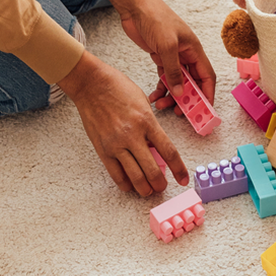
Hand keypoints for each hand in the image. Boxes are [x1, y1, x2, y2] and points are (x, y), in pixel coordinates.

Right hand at [56, 50, 188, 195]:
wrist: (92, 84)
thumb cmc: (119, 88)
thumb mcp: (143, 103)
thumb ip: (151, 126)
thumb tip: (155, 148)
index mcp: (147, 121)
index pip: (168, 151)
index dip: (178, 169)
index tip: (183, 178)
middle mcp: (132, 135)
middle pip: (152, 170)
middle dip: (160, 184)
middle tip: (163, 187)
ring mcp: (116, 144)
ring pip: (135, 177)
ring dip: (144, 189)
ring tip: (149, 191)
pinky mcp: (102, 150)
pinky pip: (116, 174)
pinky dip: (125, 184)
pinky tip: (131, 186)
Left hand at [105, 0, 216, 110]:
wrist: (135, 7)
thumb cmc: (155, 18)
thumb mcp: (166, 45)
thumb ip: (174, 70)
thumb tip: (182, 92)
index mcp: (194, 49)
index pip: (207, 76)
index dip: (208, 93)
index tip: (204, 110)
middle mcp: (186, 54)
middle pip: (193, 82)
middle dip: (188, 98)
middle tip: (180, 113)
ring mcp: (173, 56)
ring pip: (178, 82)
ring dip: (172, 96)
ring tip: (162, 106)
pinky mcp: (159, 57)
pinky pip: (164, 78)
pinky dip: (161, 88)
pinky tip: (154, 96)